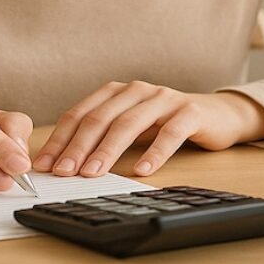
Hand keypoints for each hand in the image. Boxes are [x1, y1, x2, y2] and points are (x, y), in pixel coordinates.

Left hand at [32, 81, 263, 177]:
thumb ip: (104, 136)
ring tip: (93, 173)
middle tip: (64, 172)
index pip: (82, 113)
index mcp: (118, 91)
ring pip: (130, 123)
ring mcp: (165, 99)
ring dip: (109, 150)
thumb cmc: (167, 123)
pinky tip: (142, 170)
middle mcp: (138, 90)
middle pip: (102, 118)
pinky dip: (154, 152)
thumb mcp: (132, 125)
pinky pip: (170, 132)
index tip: (45, 164)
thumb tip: (64, 164)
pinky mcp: (190, 112)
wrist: (218, 114)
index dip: (61, 138)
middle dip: (79, 146)